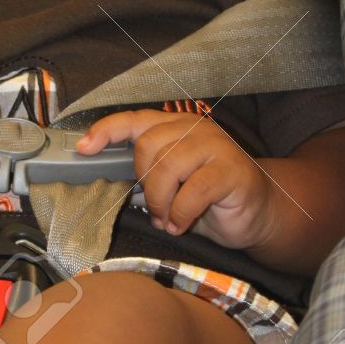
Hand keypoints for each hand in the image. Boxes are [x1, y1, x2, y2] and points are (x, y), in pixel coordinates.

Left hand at [76, 110, 275, 250]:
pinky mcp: (232, 171)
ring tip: (169, 220)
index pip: (135, 120)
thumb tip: (106, 173)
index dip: (106, 131)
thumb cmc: (210, 198)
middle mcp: (195, 129)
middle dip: (145, 186)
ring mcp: (216, 146)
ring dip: (161, 203)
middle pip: (147, 147)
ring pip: (166, 169)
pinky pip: (192, 192)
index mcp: (177, 126)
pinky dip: (181, 214)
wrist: (259, 213)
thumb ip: (148, 170)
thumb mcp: (173, 180)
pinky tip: (184, 224)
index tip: (84, 149)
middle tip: (157, 210)